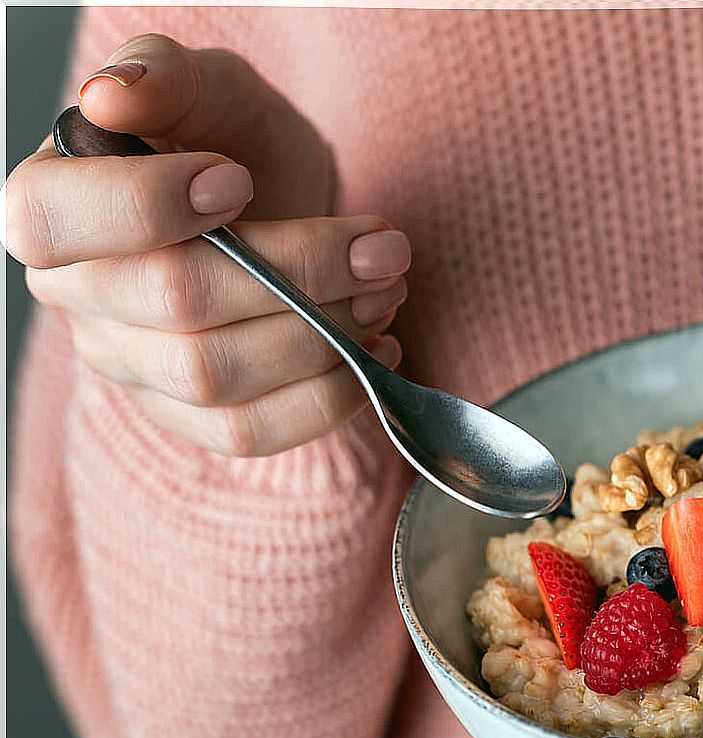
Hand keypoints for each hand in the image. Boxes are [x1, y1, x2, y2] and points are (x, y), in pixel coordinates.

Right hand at [3, 34, 410, 456]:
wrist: (272, 207)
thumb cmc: (228, 140)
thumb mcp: (207, 86)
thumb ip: (162, 75)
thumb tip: (113, 94)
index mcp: (50, 203)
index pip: (50, 221)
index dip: (148, 205)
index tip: (238, 180)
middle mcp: (76, 296)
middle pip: (172, 301)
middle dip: (296, 271)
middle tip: (383, 244)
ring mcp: (130, 365)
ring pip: (215, 376)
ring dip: (324, 334)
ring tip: (388, 288)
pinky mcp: (187, 416)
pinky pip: (248, 433)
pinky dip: (327, 398)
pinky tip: (375, 350)